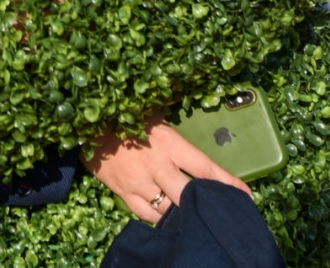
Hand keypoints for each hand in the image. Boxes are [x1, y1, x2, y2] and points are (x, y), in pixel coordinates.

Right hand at [85, 113, 249, 223]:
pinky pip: (146, 214)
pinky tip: (169, 219)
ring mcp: (139, 183)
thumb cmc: (123, 111)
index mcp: (169, 143)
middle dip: (206, 205)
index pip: (204, 168)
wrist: (84, 122)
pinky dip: (160, 218)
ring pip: (169, 209)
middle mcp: (157, 167)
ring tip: (197, 217)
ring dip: (184, 214)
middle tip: (221, 213)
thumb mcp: (153, 110)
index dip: (227, 183)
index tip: (246, 195)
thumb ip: (173, 122)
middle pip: (189, 195)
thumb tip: (197, 110)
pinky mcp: (123, 193)